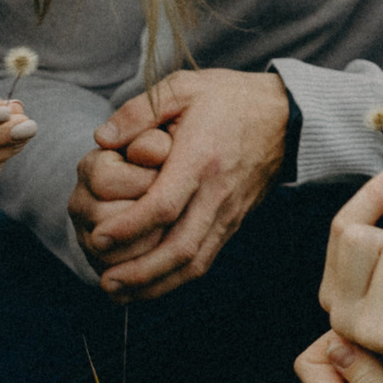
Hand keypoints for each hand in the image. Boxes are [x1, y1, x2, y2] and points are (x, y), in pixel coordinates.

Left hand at [69, 68, 289, 296]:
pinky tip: (148, 285)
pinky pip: (204, 259)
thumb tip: (101, 138)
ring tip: (120, 293)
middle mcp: (217, 193)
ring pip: (193, 262)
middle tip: (104, 282)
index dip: (129, 227)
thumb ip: (138, 112)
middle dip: (139, 270)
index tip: (98, 237)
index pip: (164, 205)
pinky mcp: (232, 223)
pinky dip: (175, 279)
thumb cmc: (229, 100)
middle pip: (179, 246)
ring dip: (155, 284)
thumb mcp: (182, 89)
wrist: (284, 118)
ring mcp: (227, 213)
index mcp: (201, 158)